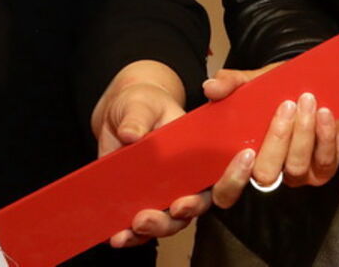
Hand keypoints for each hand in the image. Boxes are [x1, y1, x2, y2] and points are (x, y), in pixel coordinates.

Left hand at [94, 62, 206, 249]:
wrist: (120, 113)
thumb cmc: (142, 103)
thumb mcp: (141, 103)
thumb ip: (138, 116)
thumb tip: (131, 133)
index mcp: (197, 154)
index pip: (218, 176)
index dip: (221, 189)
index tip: (189, 199)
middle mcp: (186, 178)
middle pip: (193, 207)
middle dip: (176, 217)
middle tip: (158, 214)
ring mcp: (163, 193)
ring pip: (168, 223)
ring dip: (153, 230)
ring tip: (132, 228)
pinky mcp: (140, 202)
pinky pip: (140, 227)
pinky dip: (130, 236)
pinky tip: (117, 236)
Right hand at [204, 66, 338, 207]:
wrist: (311, 84)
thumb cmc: (277, 90)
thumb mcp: (252, 82)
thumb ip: (230, 83)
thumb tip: (211, 87)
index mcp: (243, 160)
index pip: (227, 191)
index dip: (233, 180)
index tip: (245, 153)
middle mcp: (268, 172)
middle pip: (266, 175)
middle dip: (277, 140)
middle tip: (285, 106)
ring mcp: (296, 174)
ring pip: (296, 166)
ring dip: (303, 132)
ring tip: (306, 101)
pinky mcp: (323, 169)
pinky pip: (324, 160)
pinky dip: (324, 135)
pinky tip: (323, 113)